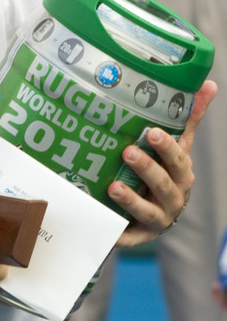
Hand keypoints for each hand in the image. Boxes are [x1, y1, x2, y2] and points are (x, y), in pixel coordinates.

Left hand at [110, 79, 216, 245]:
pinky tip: (112, 232)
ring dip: (132, 201)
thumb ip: (189, 117)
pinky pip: (131, 237)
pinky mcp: (140, 234)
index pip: (178, 159)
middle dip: (147, 168)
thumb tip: (209, 84)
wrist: (156, 210)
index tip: (151, 132)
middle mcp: (174, 198)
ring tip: (114, 187)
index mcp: (182, 174)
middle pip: (164, 184)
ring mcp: (158, 218)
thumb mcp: (177, 145)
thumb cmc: (165, 171)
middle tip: (128, 151)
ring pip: (148, 211)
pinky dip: (123, 235)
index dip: (166, 147)